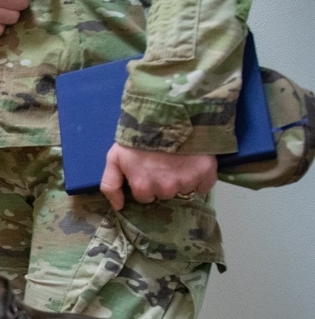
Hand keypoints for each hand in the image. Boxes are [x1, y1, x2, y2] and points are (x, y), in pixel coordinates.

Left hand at [100, 144, 217, 210]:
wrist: (168, 112)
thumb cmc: (138, 134)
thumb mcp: (115, 157)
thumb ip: (111, 184)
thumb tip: (118, 206)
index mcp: (143, 188)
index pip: (145, 197)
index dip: (145, 183)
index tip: (147, 168)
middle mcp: (165, 189)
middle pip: (165, 193)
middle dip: (163, 181)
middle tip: (162, 160)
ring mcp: (187, 182)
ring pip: (184, 189)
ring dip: (182, 178)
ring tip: (177, 157)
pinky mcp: (206, 173)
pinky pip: (204, 185)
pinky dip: (200, 177)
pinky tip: (193, 162)